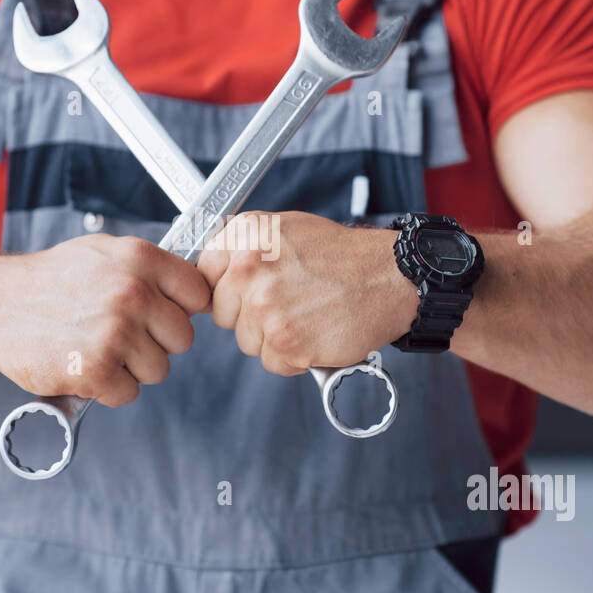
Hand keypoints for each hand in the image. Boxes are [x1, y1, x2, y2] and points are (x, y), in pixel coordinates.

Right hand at [0, 234, 209, 406]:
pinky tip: (83, 365)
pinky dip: (106, 388)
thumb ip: (148, 269)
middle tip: (119, 334)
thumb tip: (193, 290)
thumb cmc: (48, 281)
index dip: (182, 309)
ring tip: (96, 347)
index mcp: (140, 259)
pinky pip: (128, 393)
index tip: (162, 315)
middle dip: (155, 342)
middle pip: (183, 338)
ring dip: (130, 368)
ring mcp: (116, 332)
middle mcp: (133, 292)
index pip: (199, 294)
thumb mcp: (103, 254)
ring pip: (158, 369)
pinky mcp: (96, 370)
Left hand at [196, 212, 417, 374]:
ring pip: (246, 341)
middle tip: (288, 303)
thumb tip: (211, 270)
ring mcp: (264, 307)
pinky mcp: (283, 341)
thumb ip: (245, 248)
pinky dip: (294, 357)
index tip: (243, 291)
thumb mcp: (285, 229)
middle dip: (249, 315)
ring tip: (307, 315)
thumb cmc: (342, 256)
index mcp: (245, 235)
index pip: (204, 273)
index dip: (225, 288)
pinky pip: (273, 362)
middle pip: (222, 313)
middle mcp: (248, 268)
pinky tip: (316, 333)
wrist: (389, 277)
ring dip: (274, 337)